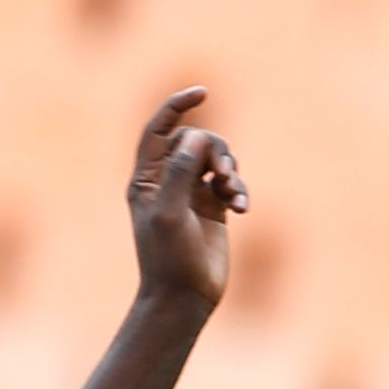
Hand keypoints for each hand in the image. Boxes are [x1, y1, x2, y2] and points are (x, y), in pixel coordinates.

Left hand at [126, 88, 246, 310]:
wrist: (183, 296)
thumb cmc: (168, 258)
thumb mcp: (170, 212)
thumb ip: (180, 171)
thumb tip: (196, 137)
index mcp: (146, 180)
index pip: (159, 130)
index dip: (177, 106)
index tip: (202, 92)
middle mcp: (167, 182)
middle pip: (195, 139)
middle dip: (213, 148)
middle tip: (220, 173)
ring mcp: (191, 193)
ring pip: (216, 157)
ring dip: (229, 168)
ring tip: (231, 193)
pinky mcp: (213, 206)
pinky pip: (231, 181)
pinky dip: (238, 189)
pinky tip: (241, 208)